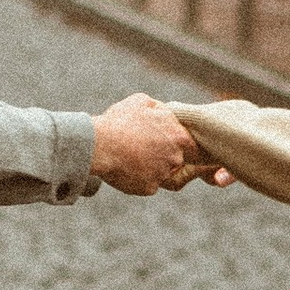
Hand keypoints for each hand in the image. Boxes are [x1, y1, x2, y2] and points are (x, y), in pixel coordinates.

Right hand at [90, 94, 216, 194]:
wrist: (100, 144)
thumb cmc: (120, 121)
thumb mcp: (142, 101)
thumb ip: (159, 108)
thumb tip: (163, 111)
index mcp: (179, 136)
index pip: (189, 144)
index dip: (175, 142)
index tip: (161, 141)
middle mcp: (176, 157)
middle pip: (175, 160)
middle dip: (162, 156)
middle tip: (142, 149)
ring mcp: (163, 174)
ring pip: (160, 173)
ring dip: (150, 168)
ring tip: (130, 157)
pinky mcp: (149, 188)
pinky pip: (146, 184)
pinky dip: (137, 179)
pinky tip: (124, 168)